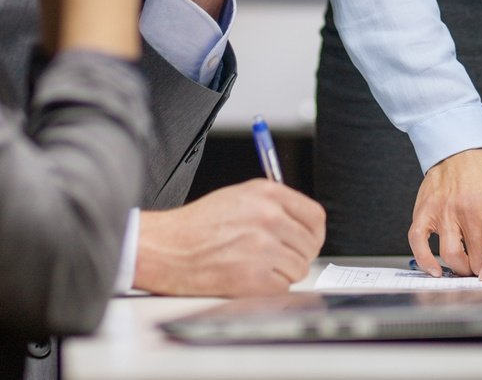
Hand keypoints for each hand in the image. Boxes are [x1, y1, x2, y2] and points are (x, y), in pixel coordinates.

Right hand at [133, 180, 326, 295]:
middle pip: (310, 245)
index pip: (315, 216)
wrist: (166, 248)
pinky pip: (283, 287)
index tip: (307, 240)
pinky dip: (269, 288)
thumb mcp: (239, 196)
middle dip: (297, 254)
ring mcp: (263, 248)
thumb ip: (274, 205)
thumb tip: (302, 223)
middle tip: (277, 258)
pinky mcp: (254, 279)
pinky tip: (248, 278)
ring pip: (298, 268)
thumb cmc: (197, 225)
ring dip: (282, 272)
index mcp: (267, 194)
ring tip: (256, 266)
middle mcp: (269, 218)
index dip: (313, 232)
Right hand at [409, 149, 481, 280]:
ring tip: (465, 266)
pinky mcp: (424, 211)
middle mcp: (468, 208)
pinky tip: (434, 269)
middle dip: (479, 270)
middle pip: (473, 255)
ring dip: (459, 268)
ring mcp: (444, 209)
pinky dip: (425, 260)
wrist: (460, 150)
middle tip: (481, 270)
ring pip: (450, 254)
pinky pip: (418, 241)